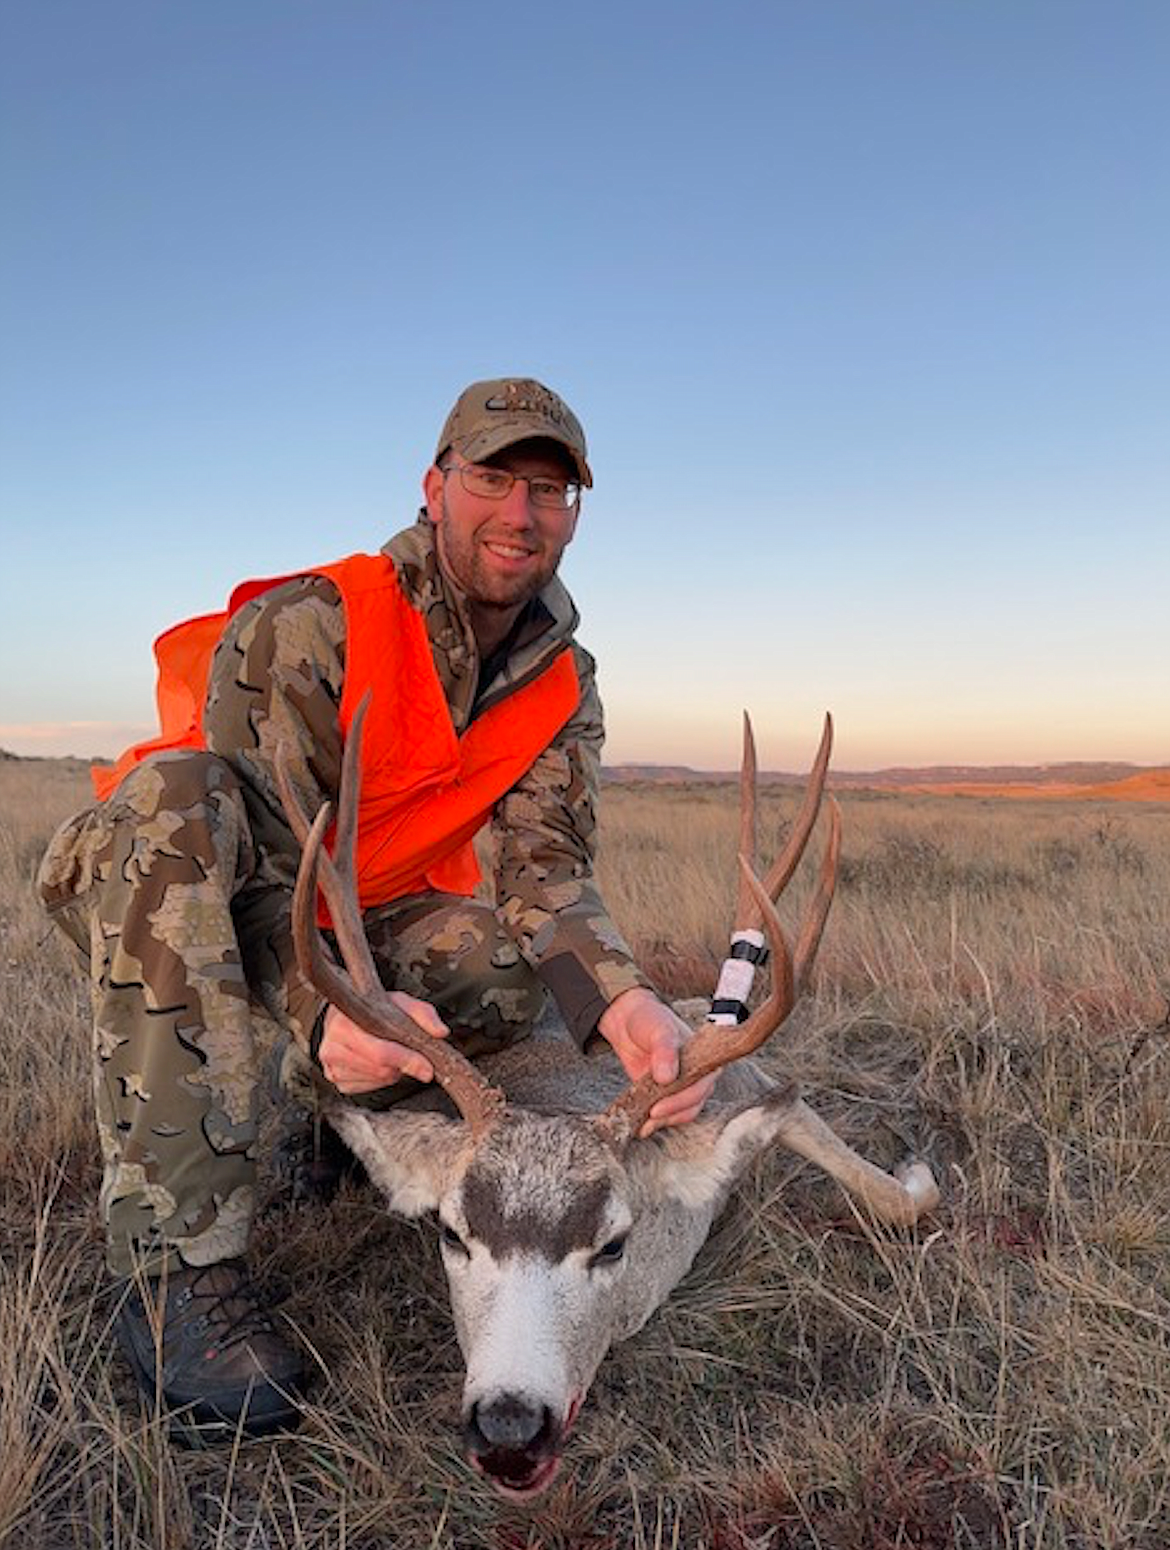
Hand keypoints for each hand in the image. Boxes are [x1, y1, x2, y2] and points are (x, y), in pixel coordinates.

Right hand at [318, 994, 448, 1093]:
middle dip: (404, 1066)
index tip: (427, 1067)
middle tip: (416, 1060)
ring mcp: (332, 1066)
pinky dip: (381, 1077)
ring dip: (393, 1071)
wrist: (343, 1015)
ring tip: (393, 1053)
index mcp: (344, 1024)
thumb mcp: (398, 1002)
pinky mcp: (337, 1080)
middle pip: (380, 1069)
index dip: (407, 1060)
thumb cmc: (369, 1008)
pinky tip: (380, 1062)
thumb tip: (440, 1031)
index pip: (381, 1051)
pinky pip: (369, 1087)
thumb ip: (422, 1013)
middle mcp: (333, 1047)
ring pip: (377, 1079)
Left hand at [596, 986, 715, 1136]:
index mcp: (704, 1057)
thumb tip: (668, 1077)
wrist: (628, 1023)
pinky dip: (656, 1122)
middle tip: (650, 1114)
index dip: (684, 1099)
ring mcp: (683, 1086)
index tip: (661, 1105)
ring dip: (664, 1121)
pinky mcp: (667, 1094)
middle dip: (672, 1112)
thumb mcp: (658, 1029)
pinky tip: (642, 1125)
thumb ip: (664, 1050)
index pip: (703, 1085)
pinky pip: (668, 1113)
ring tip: (644, 1123)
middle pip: (694, 1103)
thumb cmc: (649, 1019)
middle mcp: (698, 1074)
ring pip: (682, 1113)